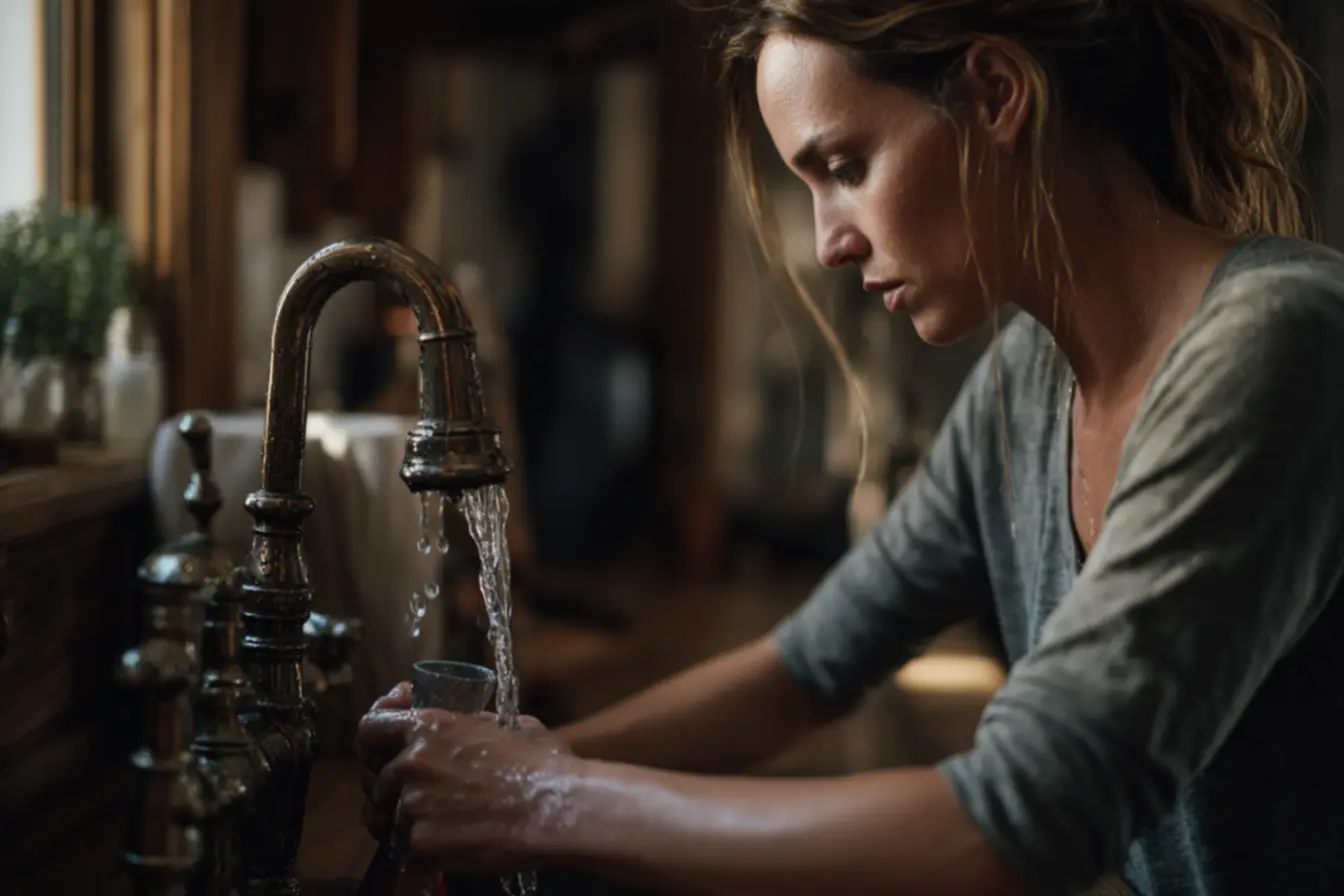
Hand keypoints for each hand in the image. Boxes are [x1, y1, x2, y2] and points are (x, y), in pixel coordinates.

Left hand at [358, 696, 577, 873]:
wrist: (555, 810)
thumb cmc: (541, 765)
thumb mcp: (503, 724)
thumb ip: (468, 724)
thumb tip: (463, 727)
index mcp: (430, 725)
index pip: (369, 728)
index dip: (373, 739)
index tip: (382, 747)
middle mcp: (412, 762)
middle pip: (373, 777)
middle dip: (388, 785)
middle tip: (412, 793)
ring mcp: (412, 804)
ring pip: (385, 815)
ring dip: (401, 818)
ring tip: (431, 821)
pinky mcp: (420, 842)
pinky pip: (402, 846)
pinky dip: (418, 846)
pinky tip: (444, 841)